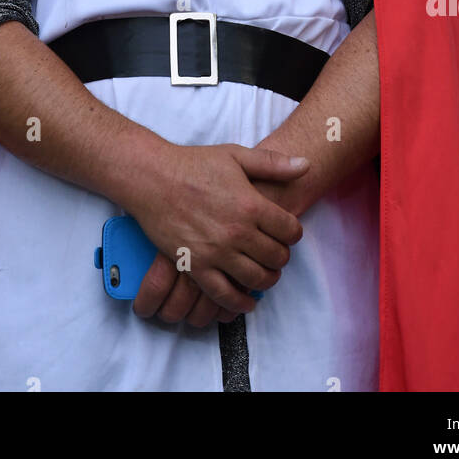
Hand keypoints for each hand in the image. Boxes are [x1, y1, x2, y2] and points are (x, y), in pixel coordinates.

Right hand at [128, 144, 308, 319]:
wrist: (153, 178)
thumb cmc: (193, 164)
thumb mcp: (236, 156)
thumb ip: (273, 163)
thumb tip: (305, 165)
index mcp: (251, 204)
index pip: (290, 230)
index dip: (293, 233)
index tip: (287, 233)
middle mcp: (238, 232)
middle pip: (276, 257)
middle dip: (281, 257)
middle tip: (276, 254)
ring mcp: (217, 252)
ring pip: (256, 279)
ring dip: (266, 279)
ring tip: (265, 274)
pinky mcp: (196, 266)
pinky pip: (224, 295)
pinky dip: (240, 303)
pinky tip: (246, 301)